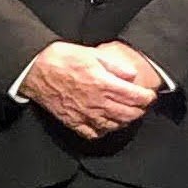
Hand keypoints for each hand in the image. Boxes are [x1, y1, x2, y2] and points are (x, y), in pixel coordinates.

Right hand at [21, 42, 156, 138]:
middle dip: (140, 110)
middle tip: (143, 105)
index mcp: (104, 84)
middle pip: (128, 114)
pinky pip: (94, 133)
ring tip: (129, 114)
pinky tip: (107, 124)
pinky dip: (105, 130)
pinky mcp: (74, 122)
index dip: (147, 98)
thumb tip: (131, 75)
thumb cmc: (62, 58)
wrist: (36, 70)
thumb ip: (114, 66)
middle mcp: (97, 103)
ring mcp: (86, 115)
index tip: (150, 95)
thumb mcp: (91, 53)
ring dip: (125, 121)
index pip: (135, 97)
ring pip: (114, 125)